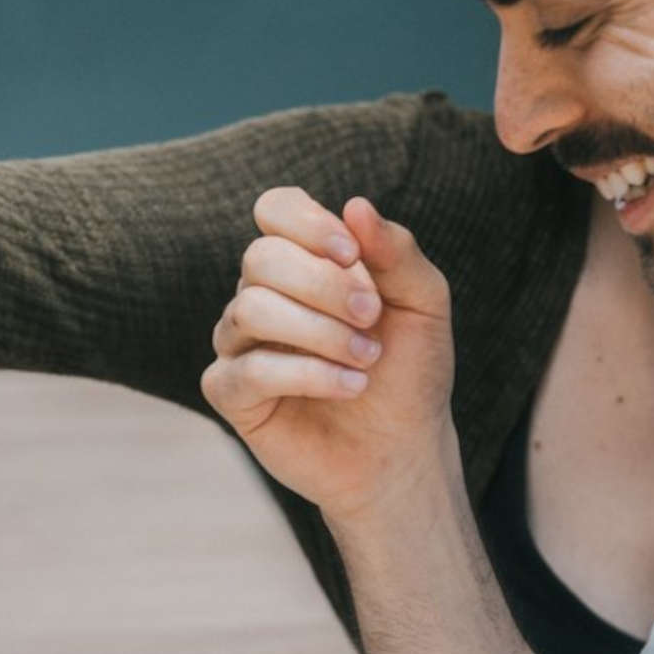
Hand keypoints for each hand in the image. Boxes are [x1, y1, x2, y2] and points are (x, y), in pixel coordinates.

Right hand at [201, 190, 454, 518]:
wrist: (403, 448)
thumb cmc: (410, 372)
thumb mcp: (423, 303)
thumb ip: (396, 252)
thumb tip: (355, 205)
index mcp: (303, 262)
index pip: (275, 209)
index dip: (307, 223)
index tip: (352, 254)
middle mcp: (261, 295)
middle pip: (260, 258)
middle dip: (324, 285)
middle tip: (372, 318)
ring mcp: (239, 344)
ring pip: (249, 310)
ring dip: (320, 333)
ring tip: (366, 359)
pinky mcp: (230, 393)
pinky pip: (247, 370)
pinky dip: (305, 375)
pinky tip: (349, 386)